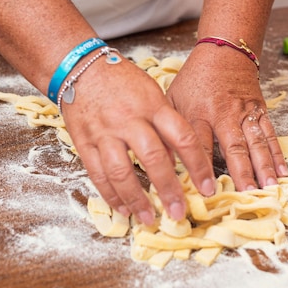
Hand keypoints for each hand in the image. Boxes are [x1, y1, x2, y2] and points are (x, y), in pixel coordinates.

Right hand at [59, 54, 215, 224]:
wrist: (80, 68)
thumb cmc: (122, 80)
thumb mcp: (152, 93)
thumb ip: (165, 124)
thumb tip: (178, 159)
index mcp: (152, 105)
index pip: (182, 136)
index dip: (197, 165)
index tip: (207, 187)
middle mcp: (129, 119)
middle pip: (153, 158)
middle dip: (168, 189)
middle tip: (179, 213)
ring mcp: (104, 132)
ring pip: (121, 172)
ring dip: (137, 200)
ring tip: (149, 219)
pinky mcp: (84, 142)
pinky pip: (97, 174)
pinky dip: (111, 195)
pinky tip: (123, 209)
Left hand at [165, 43, 287, 190]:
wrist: (223, 52)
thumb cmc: (194, 80)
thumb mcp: (172, 99)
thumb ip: (167, 128)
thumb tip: (161, 161)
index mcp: (197, 113)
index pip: (199, 145)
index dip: (202, 168)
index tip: (206, 191)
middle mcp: (223, 114)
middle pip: (233, 146)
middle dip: (241, 171)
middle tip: (247, 194)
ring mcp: (244, 112)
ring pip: (256, 142)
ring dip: (263, 166)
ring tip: (269, 187)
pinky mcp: (259, 110)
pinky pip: (270, 134)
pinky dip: (277, 154)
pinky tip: (282, 172)